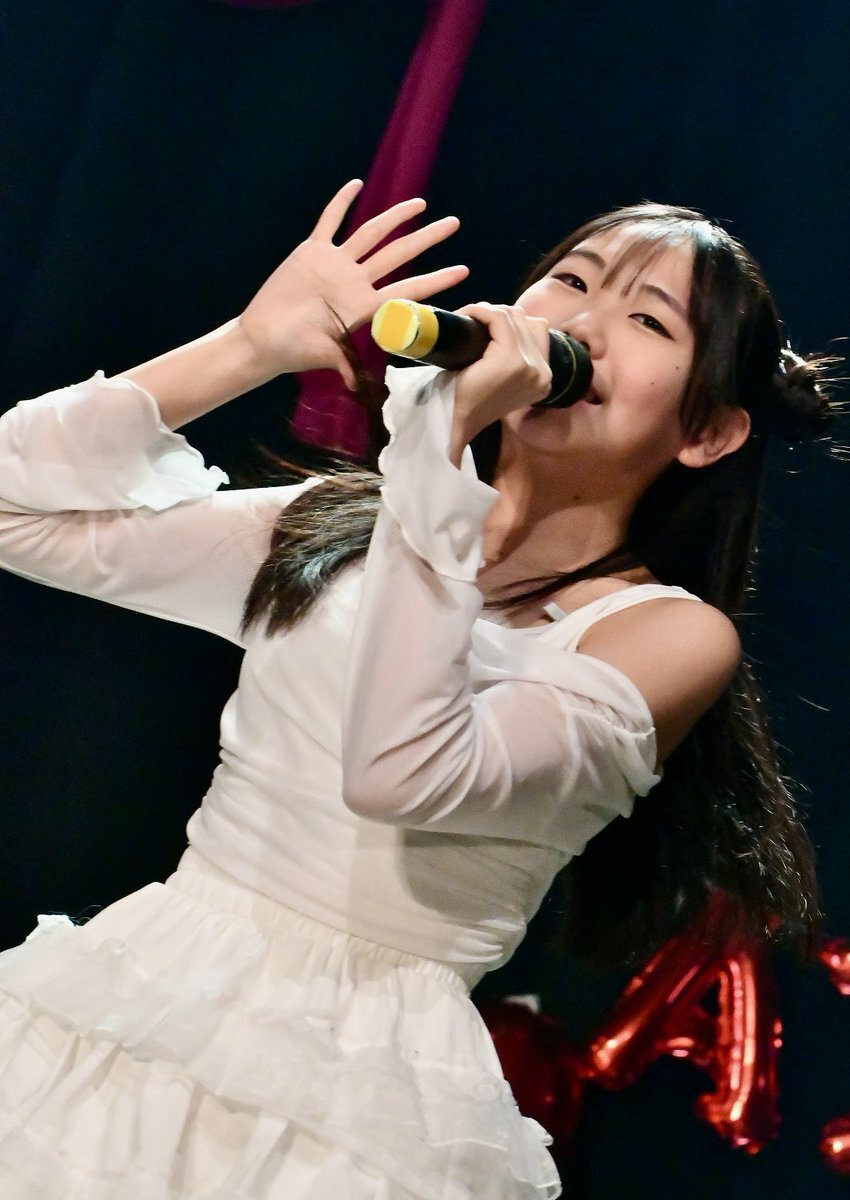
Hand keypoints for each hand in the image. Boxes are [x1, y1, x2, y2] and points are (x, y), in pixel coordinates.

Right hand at [238, 179, 467, 387]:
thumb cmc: (294, 351)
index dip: (436, 280)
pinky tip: (357, 185)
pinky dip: (341, 203)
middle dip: (427, 238)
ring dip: (396, 217)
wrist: (262, 339)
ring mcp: (335, 264)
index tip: (463, 271)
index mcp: (363, 306)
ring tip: (421, 204)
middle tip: (454, 224)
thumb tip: (360, 386)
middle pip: (399, 254)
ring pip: (372, 233)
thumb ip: (346, 365)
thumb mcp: (326, 356)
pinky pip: (329, 221)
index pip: (408, 289)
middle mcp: (355, 281)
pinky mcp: (311, 252)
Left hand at [449, 303, 552, 460]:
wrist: (457, 421)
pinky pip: (498, 318)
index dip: (508, 322)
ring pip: (511, 315)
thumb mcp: (504, 379)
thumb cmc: (472, 400)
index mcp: (544, 378)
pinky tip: (465, 317)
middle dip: (497, 315)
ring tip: (468, 320)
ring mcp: (530, 365)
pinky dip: (480, 312)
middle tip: (472, 322)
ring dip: (488, 312)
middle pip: (524, 319)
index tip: (483, 326)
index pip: (536, 329)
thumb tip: (511, 319)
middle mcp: (543, 372)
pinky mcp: (511, 359)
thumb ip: (517, 356)